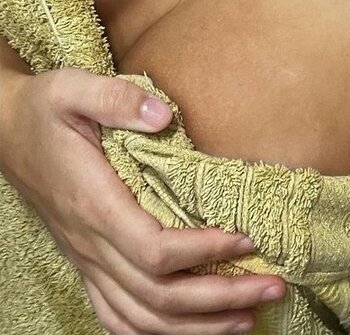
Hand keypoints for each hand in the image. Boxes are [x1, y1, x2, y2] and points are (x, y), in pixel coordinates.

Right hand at [1, 68, 286, 333]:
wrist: (4, 133)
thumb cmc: (43, 110)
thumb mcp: (72, 88)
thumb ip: (117, 98)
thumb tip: (165, 116)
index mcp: (95, 204)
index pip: (154, 250)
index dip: (203, 252)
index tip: (247, 237)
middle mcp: (91, 244)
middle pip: (159, 296)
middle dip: (220, 297)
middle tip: (274, 285)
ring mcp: (88, 260)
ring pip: (142, 318)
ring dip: (198, 326)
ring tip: (249, 316)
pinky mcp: (88, 263)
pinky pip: (118, 317)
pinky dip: (157, 334)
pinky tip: (193, 331)